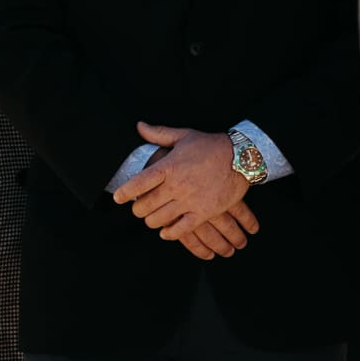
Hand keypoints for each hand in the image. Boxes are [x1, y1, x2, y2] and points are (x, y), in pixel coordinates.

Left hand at [111, 121, 259, 251]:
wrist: (241, 158)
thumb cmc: (210, 146)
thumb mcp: (184, 136)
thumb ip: (159, 133)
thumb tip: (139, 126)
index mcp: (169, 166)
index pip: (140, 182)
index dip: (126, 192)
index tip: (118, 198)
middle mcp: (177, 185)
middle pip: (146, 205)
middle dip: (138, 209)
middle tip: (139, 208)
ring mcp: (190, 200)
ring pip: (159, 219)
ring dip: (152, 221)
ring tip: (152, 218)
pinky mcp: (203, 213)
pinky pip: (181, 230)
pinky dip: (170, 233)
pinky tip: (166, 231)